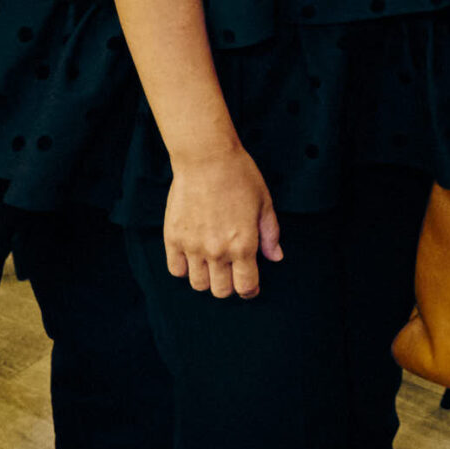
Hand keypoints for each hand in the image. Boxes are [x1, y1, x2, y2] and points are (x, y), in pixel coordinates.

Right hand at [163, 145, 283, 298]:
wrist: (206, 158)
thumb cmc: (240, 176)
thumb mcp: (264, 203)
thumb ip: (270, 234)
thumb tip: (276, 258)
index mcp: (243, 245)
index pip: (245, 287)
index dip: (249, 290)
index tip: (250, 286)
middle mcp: (217, 251)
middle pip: (221, 291)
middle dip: (229, 286)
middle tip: (231, 272)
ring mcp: (193, 246)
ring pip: (198, 284)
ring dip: (207, 278)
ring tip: (211, 263)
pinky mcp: (173, 238)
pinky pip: (176, 269)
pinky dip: (184, 268)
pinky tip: (193, 256)